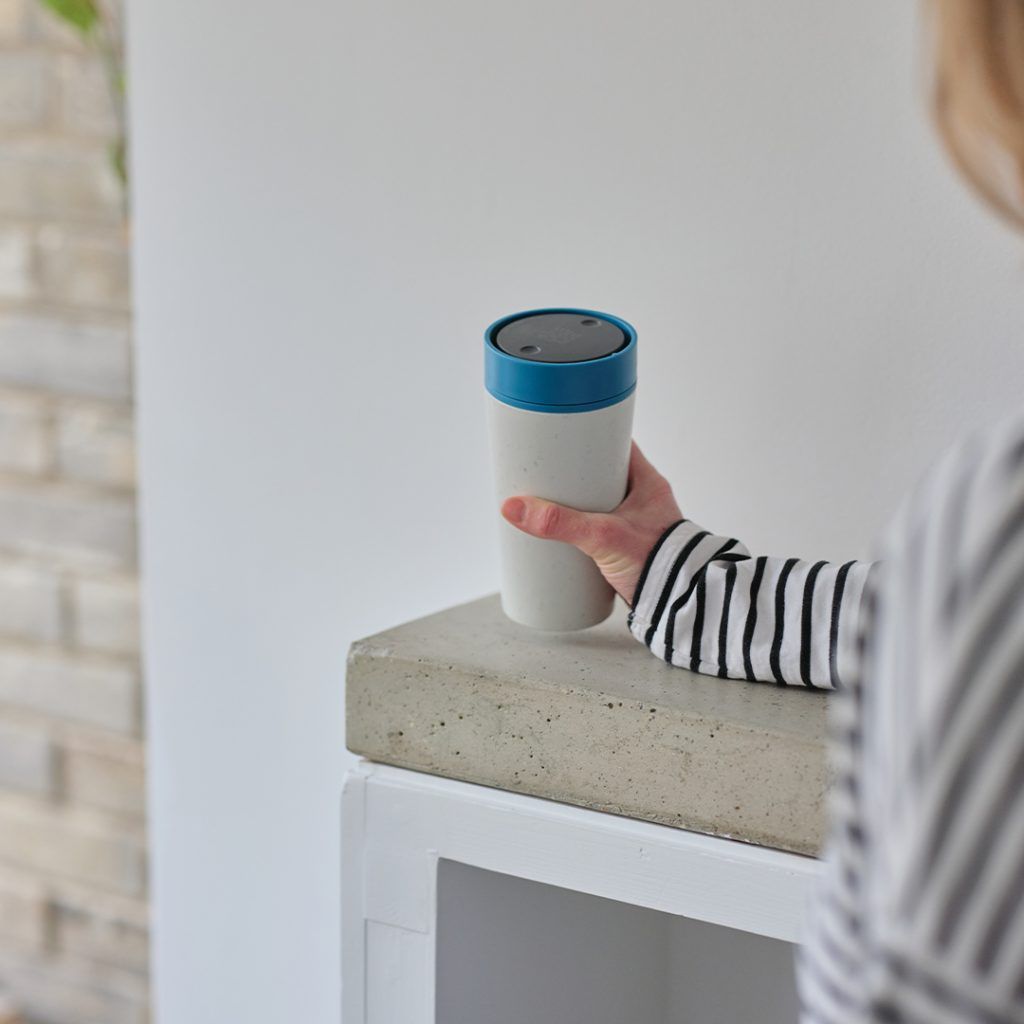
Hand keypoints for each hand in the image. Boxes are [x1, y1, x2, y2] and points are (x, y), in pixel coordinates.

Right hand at [500, 441, 682, 604]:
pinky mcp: (629, 548)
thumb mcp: (603, 536)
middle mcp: (644, 500)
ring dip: (580, 503)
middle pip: (604, 474)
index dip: (591, 437)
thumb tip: (516, 508)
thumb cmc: (660, 563)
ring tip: (550, 501)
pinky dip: (586, 527)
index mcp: (647, 482)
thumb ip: (560, 523)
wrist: (679, 605)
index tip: (565, 435)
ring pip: (602, 502)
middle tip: (548, 471)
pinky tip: (569, 533)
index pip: (618, 445)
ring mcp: (637, 524)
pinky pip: (602, 528)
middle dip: (576, 474)